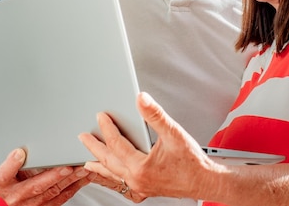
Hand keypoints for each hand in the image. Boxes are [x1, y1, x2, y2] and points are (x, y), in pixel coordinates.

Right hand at [0, 148, 92, 205]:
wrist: (18, 195)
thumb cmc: (13, 174)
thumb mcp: (5, 163)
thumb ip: (4, 149)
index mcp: (2, 184)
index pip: (4, 175)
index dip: (11, 164)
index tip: (19, 152)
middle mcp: (15, 197)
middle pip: (35, 186)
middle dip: (53, 176)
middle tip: (67, 166)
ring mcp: (31, 204)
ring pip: (53, 192)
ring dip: (71, 180)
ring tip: (83, 167)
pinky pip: (64, 197)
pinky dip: (77, 185)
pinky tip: (86, 175)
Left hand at [79, 92, 218, 201]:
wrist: (205, 181)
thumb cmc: (192, 162)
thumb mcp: (174, 133)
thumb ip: (155, 115)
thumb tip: (141, 99)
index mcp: (141, 167)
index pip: (116, 145)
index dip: (107, 128)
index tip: (101, 116)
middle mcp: (137, 180)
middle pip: (108, 162)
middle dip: (94, 148)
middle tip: (83, 137)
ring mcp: (140, 187)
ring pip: (112, 175)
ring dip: (99, 165)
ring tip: (87, 160)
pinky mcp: (145, 189)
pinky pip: (121, 183)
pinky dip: (111, 177)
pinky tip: (110, 174)